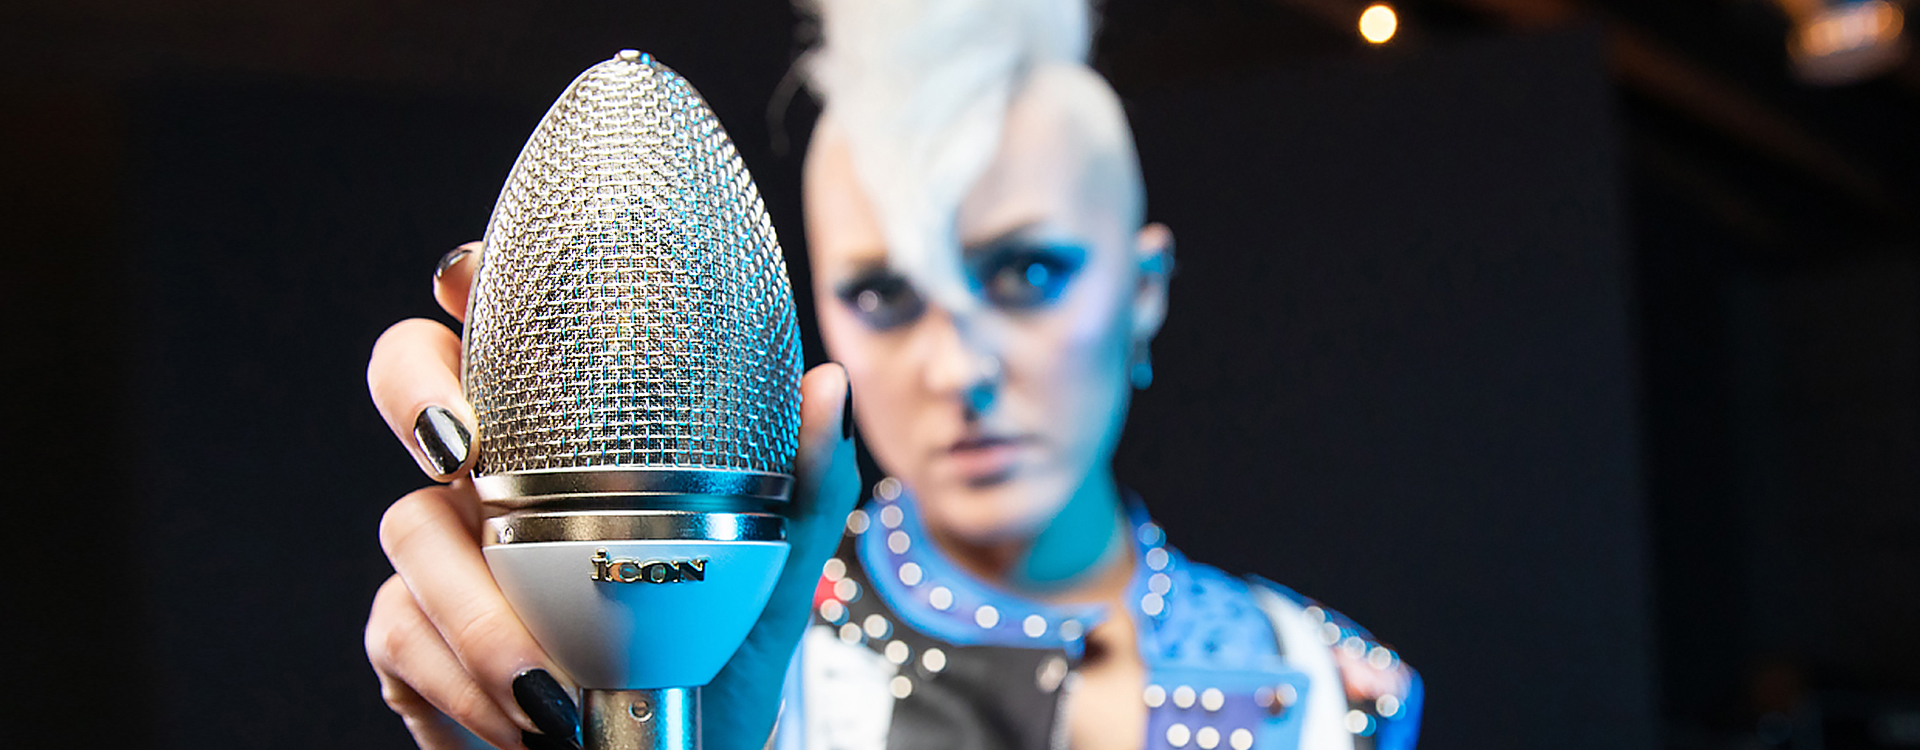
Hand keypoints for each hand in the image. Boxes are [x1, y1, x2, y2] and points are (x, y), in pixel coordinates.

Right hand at [364, 242, 861, 749]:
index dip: (474, 283)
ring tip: (547, 684)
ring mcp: (445, 550)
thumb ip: (802, 490)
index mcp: (570, 442)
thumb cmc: (706, 665)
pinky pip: (400, 628)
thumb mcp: (768, 584)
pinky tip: (529, 717)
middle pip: (407, 374)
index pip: (508, 329)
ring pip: (406, 523)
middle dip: (416, 392)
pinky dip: (466, 677)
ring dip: (476, 608)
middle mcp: (494, 477)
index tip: (476, 276)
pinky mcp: (410, 634)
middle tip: (462, 448)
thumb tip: (826, 387)